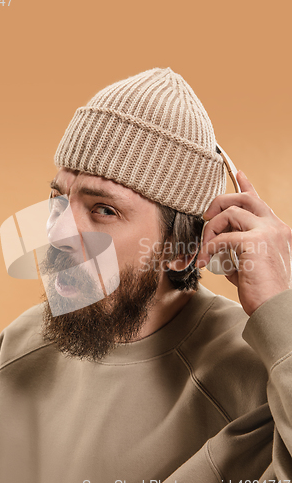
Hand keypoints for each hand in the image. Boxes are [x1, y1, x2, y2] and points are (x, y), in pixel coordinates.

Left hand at [196, 171, 291, 315]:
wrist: (276, 309)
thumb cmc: (263, 291)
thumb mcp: (249, 264)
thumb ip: (238, 249)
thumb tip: (218, 246)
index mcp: (277, 230)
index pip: (259, 201)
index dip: (246, 185)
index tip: (237, 172)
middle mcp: (275, 226)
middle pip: (243, 198)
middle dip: (220, 202)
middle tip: (206, 216)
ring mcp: (267, 232)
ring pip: (230, 212)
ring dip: (211, 230)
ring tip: (205, 249)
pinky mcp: (255, 242)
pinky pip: (222, 237)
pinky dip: (208, 248)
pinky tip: (205, 261)